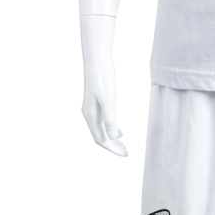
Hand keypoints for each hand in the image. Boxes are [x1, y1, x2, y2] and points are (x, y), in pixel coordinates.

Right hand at [80, 15, 127, 156]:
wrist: (97, 60)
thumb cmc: (103, 79)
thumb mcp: (109, 100)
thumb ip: (111, 119)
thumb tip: (113, 136)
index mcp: (91, 116)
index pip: (101, 139)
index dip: (112, 149)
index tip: (124, 154)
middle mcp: (89, 114)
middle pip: (100, 136)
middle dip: (113, 146)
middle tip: (126, 153)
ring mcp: (92, 108)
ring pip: (101, 129)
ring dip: (112, 138)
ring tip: (123, 145)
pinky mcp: (97, 101)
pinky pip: (103, 120)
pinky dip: (111, 127)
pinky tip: (119, 129)